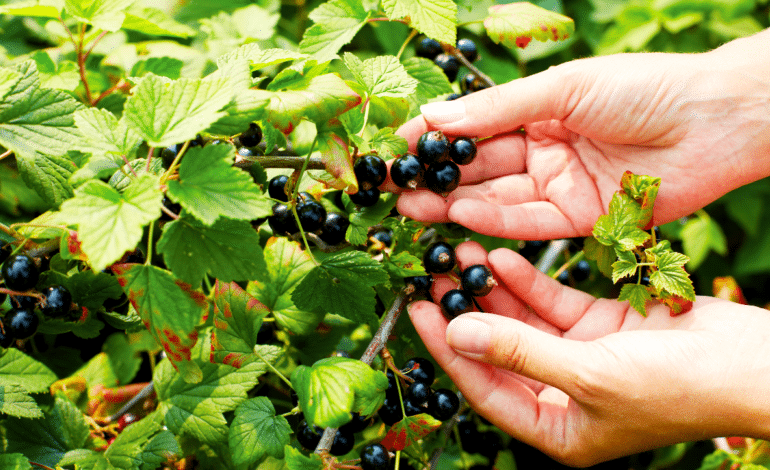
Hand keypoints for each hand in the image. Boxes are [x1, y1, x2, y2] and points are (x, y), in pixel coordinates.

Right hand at [384, 31, 769, 239]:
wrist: (711, 122)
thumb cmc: (642, 88)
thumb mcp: (561, 89)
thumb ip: (497, 111)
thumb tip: (435, 117)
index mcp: (538, 111)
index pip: (475, 127)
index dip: (437, 138)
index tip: (398, 147)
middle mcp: (543, 150)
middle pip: (480, 168)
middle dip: (436, 176)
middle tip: (394, 186)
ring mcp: (558, 185)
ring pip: (495, 198)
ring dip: (453, 202)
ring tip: (412, 205)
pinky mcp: (577, 218)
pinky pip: (526, 221)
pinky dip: (492, 219)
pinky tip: (458, 214)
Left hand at [409, 241, 769, 465]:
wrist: (751, 362)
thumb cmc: (680, 387)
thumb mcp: (589, 375)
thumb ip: (520, 352)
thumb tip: (459, 334)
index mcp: (556, 427)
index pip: (483, 386)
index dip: (446, 348)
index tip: (417, 309)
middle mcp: (561, 394)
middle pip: (496, 349)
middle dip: (464, 311)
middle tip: (432, 274)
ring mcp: (579, 357)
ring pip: (520, 320)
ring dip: (491, 289)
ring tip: (459, 253)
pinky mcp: (598, 327)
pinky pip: (550, 301)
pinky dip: (526, 280)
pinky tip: (499, 257)